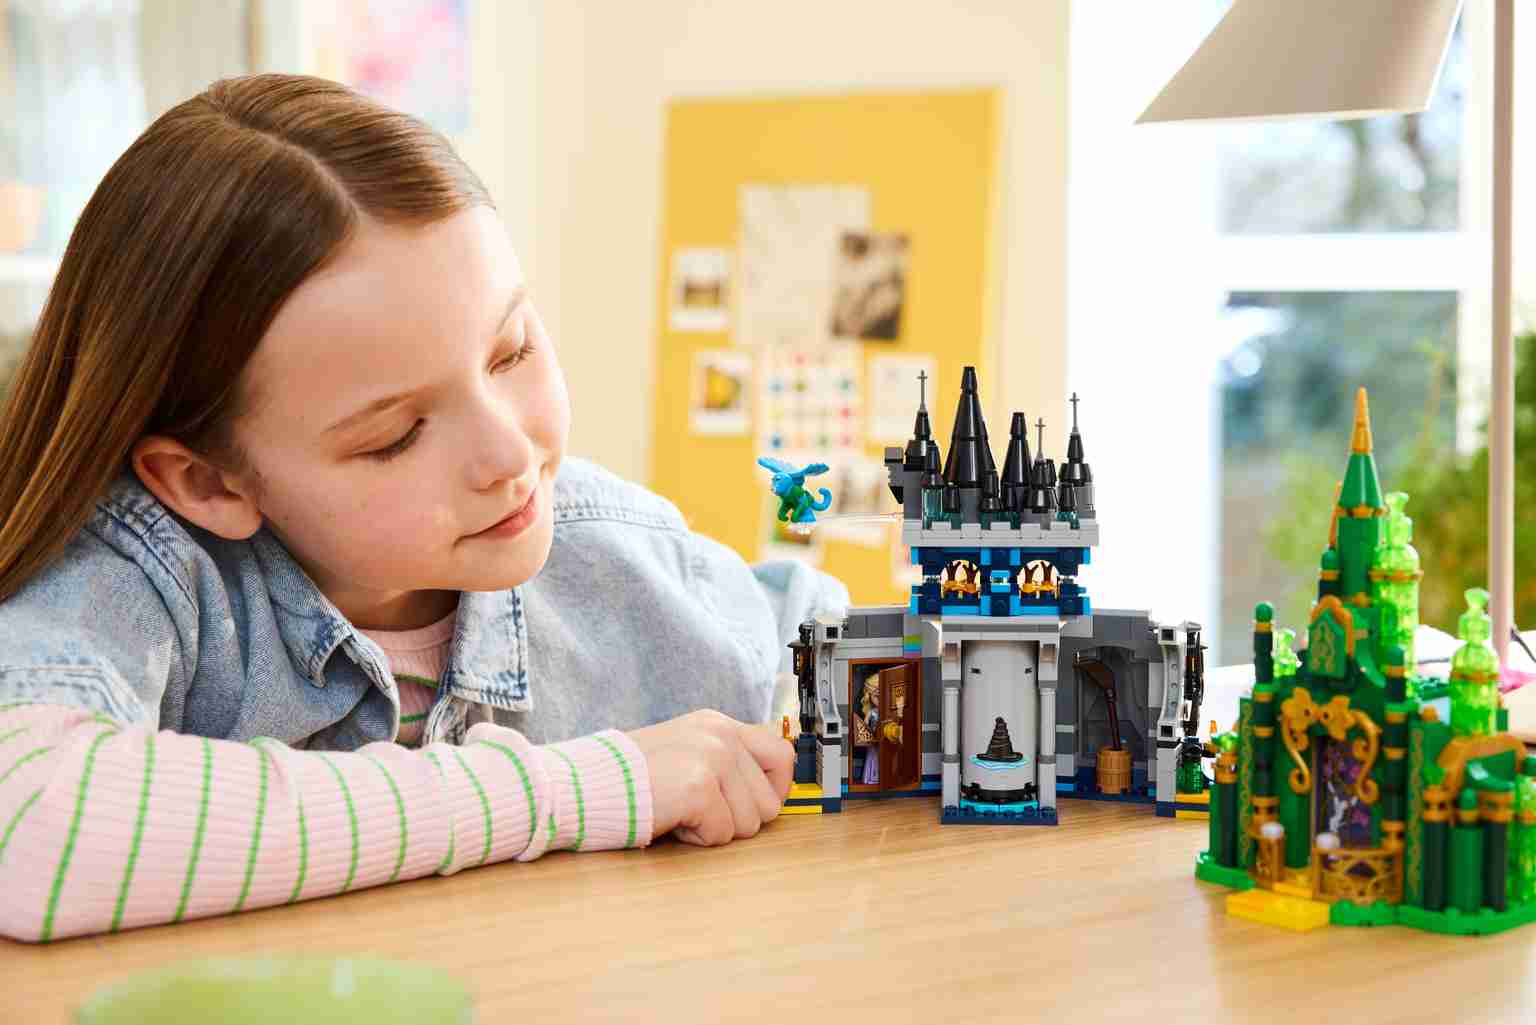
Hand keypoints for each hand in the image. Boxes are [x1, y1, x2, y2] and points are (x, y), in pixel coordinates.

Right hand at [625, 709, 793, 845]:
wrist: (585, 785)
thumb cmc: (629, 778)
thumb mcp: (685, 754)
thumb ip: (724, 764)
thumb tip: (769, 796)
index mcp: (718, 725)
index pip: (782, 757)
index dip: (773, 791)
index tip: (749, 807)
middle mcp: (721, 735)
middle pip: (769, 802)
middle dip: (736, 818)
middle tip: (697, 810)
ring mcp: (712, 758)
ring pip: (749, 823)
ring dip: (714, 829)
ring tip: (679, 811)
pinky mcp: (699, 786)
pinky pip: (722, 834)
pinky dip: (696, 838)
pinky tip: (670, 819)